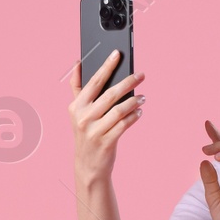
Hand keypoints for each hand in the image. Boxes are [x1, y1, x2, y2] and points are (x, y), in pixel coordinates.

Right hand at [68, 50, 144, 184]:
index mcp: (76, 106)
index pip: (93, 81)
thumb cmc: (86, 133)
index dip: (106, 66)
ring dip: (134, 101)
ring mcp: (94, 131)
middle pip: (110, 94)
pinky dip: (134, 116)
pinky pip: (124, 125)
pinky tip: (139, 112)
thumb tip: (78, 63)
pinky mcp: (106, 142)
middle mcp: (84, 117)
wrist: (88, 165)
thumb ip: (77, 89)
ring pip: (119, 110)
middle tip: (141, 75)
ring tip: (143, 97)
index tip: (117, 54)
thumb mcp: (77, 112)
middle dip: (128, 82)